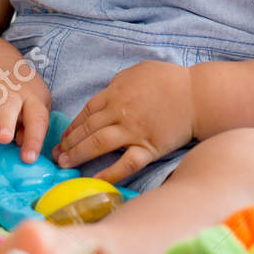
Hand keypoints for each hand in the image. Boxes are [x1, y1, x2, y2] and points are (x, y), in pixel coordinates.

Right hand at [0, 59, 51, 161]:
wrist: (1, 66)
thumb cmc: (23, 97)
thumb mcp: (37, 106)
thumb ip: (31, 126)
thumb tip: (22, 145)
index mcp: (30, 98)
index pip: (35, 118)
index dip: (34, 138)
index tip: (28, 159)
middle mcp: (7, 93)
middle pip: (7, 106)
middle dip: (5, 122)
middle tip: (4, 139)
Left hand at [56, 62, 195, 184]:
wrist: (198, 95)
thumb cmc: (170, 80)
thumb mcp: (138, 72)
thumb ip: (118, 84)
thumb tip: (105, 96)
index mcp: (116, 92)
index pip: (86, 112)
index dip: (72, 126)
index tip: (62, 138)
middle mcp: (120, 112)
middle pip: (87, 129)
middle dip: (69, 143)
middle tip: (56, 155)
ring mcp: (133, 131)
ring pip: (98, 144)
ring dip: (79, 155)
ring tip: (66, 164)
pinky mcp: (148, 147)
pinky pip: (125, 164)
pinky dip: (109, 173)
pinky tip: (95, 181)